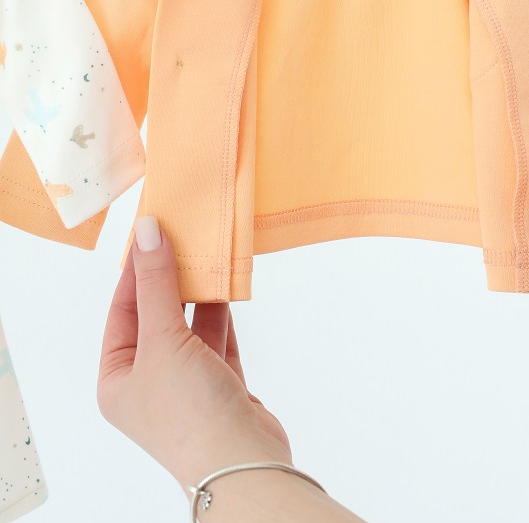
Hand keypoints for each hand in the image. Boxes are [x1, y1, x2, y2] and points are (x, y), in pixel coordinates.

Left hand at [97, 216, 293, 493]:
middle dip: (171, 279)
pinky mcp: (221, 386)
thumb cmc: (188, 413)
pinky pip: (217, 339)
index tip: (152, 232)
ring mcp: (186, 385)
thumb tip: (147, 232)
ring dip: (200, 293)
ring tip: (208, 253)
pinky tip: (228, 286)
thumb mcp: (162, 339)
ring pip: (190, 326)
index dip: (136, 271)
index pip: (122, 312)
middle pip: (157, 316)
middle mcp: (149, 382)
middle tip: (183, 236)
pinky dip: (223, 313)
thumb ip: (157, 284)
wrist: (242, 464)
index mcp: (118, 379)